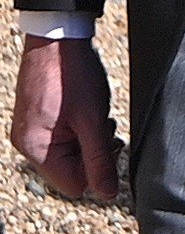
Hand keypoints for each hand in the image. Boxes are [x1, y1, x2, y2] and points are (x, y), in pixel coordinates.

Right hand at [12, 37, 119, 202]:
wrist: (57, 39)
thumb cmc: (72, 76)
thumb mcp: (93, 121)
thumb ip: (100, 160)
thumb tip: (108, 194)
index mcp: (36, 149)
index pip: (74, 186)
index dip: (98, 171)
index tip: (107, 145)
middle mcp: (28, 144)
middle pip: (72, 171)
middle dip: (94, 153)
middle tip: (104, 127)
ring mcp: (31, 132)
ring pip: (71, 154)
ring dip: (90, 140)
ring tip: (96, 116)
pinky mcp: (37, 121)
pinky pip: (64, 138)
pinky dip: (81, 129)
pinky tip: (87, 112)